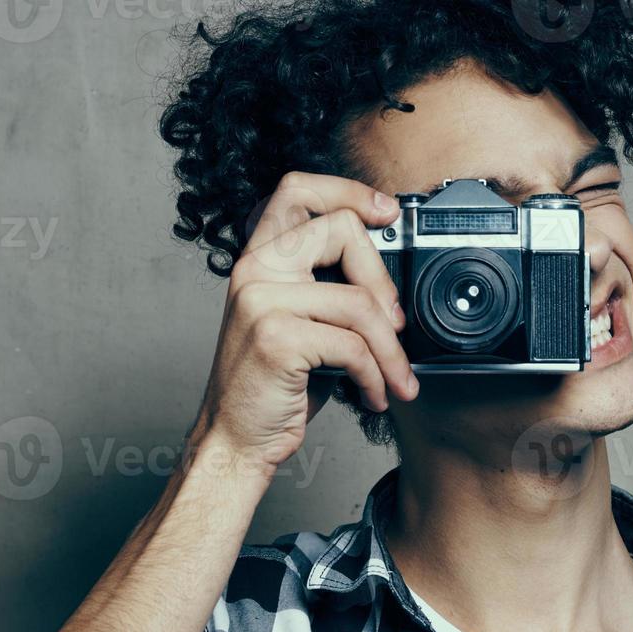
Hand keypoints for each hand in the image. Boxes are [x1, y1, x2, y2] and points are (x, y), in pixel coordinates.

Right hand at [187, 172, 419, 475]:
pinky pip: (352, 346)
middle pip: (341, 231)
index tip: (386, 213)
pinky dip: (374, 376)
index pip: (297, 191)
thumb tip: (389, 285)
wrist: (235, 439)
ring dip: (391, 350)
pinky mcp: (276, 337)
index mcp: (259, 259)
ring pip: (359, 302)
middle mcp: (255, 270)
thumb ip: (328, 290)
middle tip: (396, 324)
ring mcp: (261, 301)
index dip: (347, 191)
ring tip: (395, 377)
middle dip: (384, 280)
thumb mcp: (299, 324)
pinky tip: (373, 395)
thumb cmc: (272, 386)